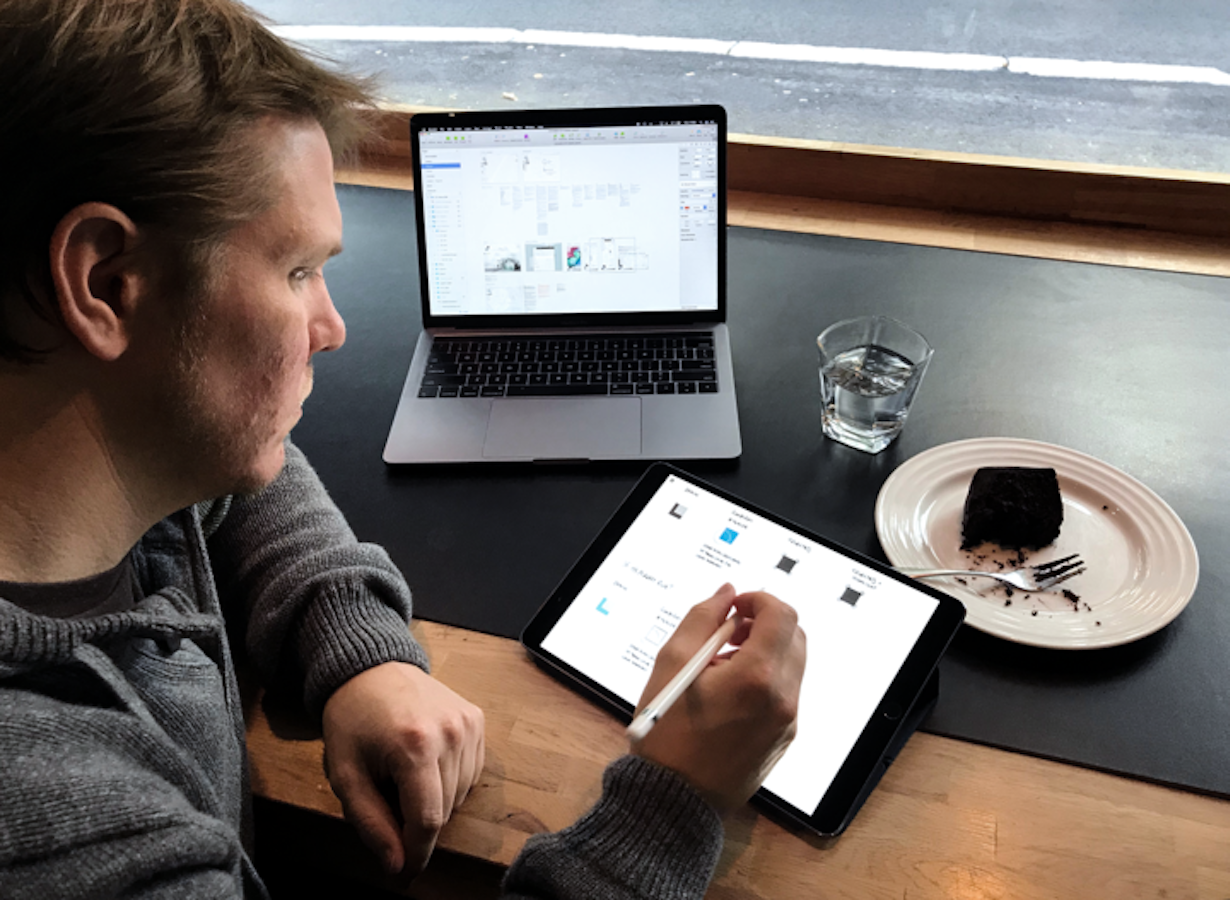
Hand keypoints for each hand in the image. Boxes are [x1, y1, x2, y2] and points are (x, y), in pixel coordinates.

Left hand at [321, 662, 484, 876]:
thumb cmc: (353, 720)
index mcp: (415, 746)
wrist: (371, 668)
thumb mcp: (347, 775)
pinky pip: (472, 773)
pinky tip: (426, 762)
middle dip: (416, 822)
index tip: (404, 874)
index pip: (427, 821)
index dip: (416, 855)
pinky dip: (450, 780)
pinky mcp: (477, 719)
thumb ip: (371, 823)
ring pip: (460, 796)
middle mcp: (451, 733)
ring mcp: (468, 724)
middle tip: (388, 799)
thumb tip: (397, 865)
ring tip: (405, 774)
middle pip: (444, 811)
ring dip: (434, 800)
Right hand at [631, 584, 805, 813]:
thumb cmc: (667, 735)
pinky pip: (785, 692)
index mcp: (757, 677)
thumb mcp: (671, 664)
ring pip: (791, 663)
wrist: (675, 801)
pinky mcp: (784, 737)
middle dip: (763, 623)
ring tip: (721, 666)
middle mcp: (782, 698)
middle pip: (794, 636)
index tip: (734, 608)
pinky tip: (728, 693)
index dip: (757, 600)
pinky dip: (765, 678)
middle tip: (727, 633)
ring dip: (764, 650)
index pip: (781, 615)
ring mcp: (787, 721)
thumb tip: (726, 594)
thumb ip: (701, 619)